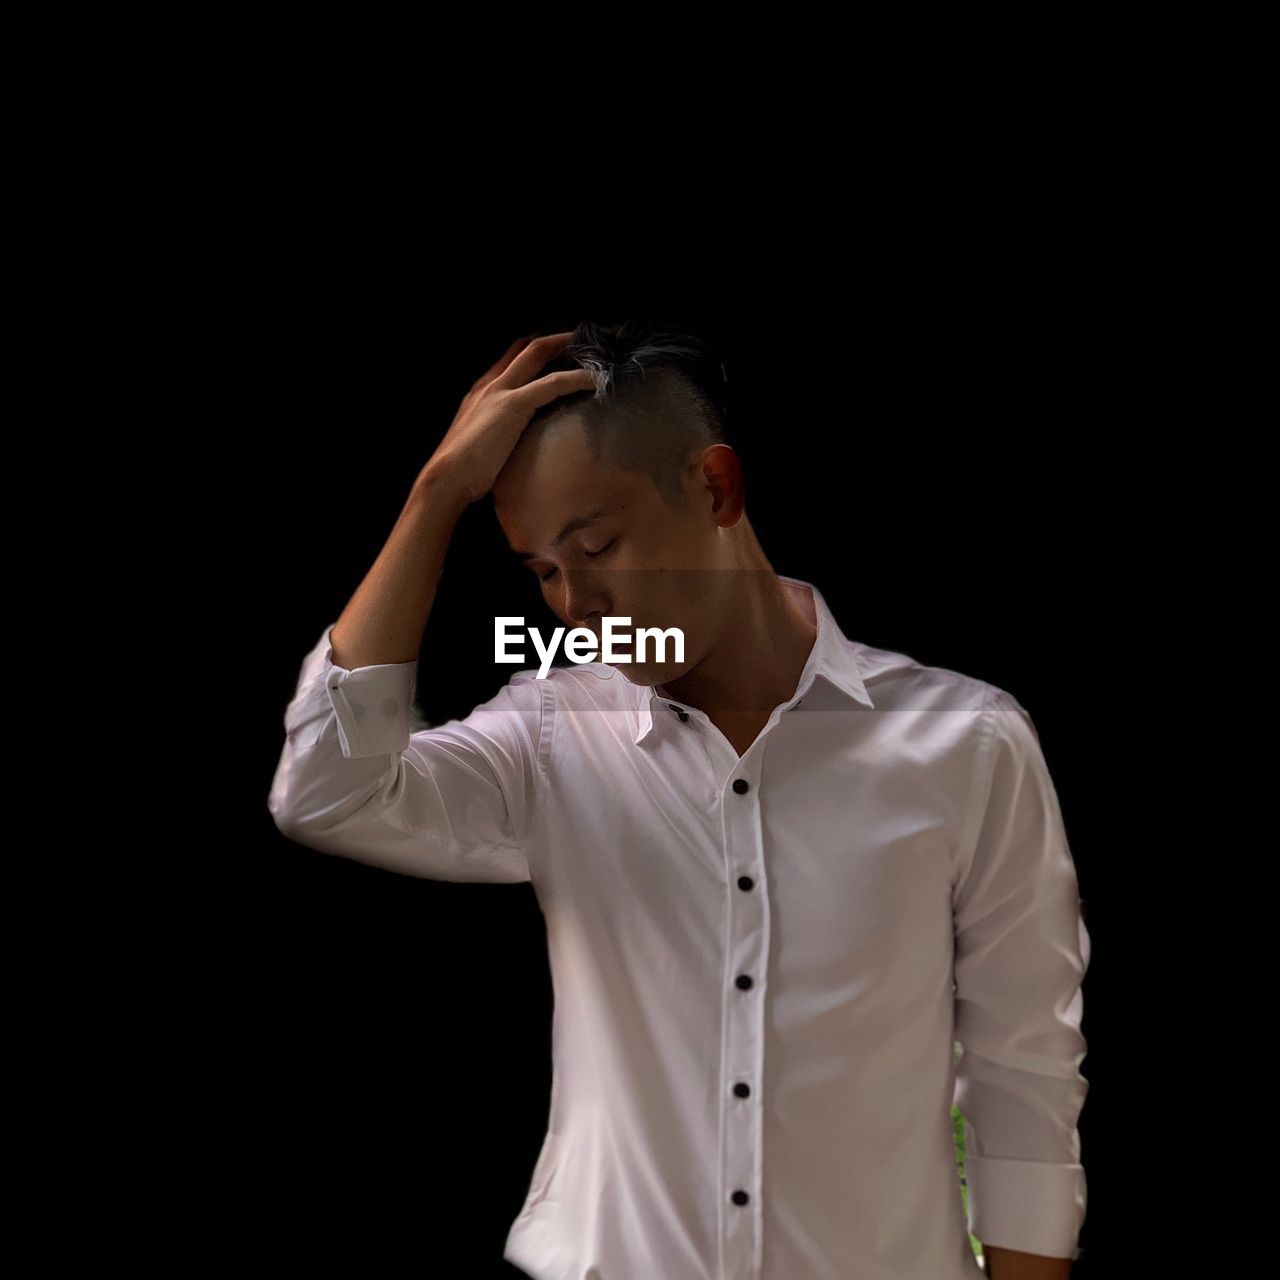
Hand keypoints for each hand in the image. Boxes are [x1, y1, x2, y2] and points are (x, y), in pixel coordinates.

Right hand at [422, 331, 595, 506]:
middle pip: (525, 348)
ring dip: (566, 347)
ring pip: (538, 354)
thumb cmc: (461, 471)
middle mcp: (490, 385)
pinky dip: (576, 378)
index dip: (534, 351)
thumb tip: (510, 447)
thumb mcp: (479, 443)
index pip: (510, 359)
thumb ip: (494, 435)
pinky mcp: (514, 405)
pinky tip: (594, 380)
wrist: (446, 478)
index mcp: (480, 392)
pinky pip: (553, 383)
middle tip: (579, 339)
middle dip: (553, 340)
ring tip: (593, 351)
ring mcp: (501, 392)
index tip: (556, 351)